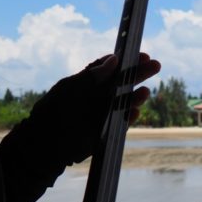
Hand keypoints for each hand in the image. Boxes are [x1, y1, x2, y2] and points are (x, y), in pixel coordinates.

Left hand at [22, 52, 160, 166]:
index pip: (109, 68)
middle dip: (138, 73)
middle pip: (122, 82)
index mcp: (87, 83)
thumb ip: (91, 76)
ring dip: (136, 96)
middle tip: (155, 65)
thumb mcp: (70, 90)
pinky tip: (135, 112)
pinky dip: (130, 117)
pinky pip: (123, 122)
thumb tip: (114, 59)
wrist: (45, 147)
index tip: (140, 54)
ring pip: (125, 101)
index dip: (125, 60)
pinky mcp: (107, 131)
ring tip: (145, 92)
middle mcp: (97, 96)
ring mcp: (103, 113)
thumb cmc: (53, 115)